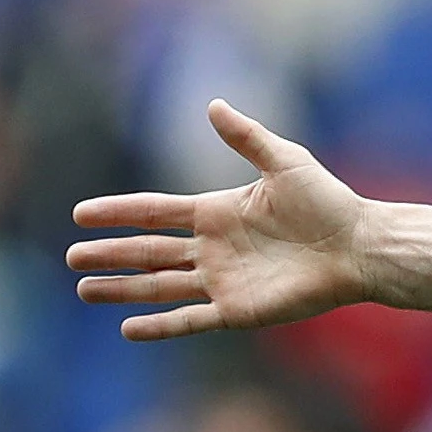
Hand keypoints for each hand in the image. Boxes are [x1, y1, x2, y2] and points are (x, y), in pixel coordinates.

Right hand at [68, 100, 371, 340]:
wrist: (360, 246)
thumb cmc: (329, 203)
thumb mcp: (285, 162)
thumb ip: (247, 137)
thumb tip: (212, 104)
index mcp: (217, 213)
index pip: (154, 213)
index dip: (117, 213)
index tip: (80, 215)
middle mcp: (213, 248)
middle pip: (148, 252)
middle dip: (109, 255)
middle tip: (72, 257)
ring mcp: (223, 281)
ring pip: (159, 287)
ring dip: (122, 290)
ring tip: (84, 290)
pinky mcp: (239, 310)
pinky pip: (191, 320)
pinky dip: (160, 326)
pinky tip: (129, 327)